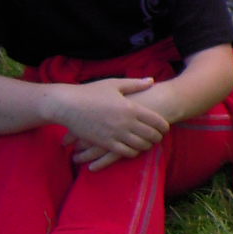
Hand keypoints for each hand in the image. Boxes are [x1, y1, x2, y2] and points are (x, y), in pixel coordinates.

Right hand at [50, 76, 168, 164]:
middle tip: (159, 137)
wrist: (67, 105)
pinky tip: (134, 150)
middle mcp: (126, 122)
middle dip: (158, 138)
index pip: (156, 121)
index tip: (165, 128)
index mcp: (131, 107)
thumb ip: (135, 84)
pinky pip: (126, 153)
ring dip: (147, 146)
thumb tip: (152, 81)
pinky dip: (133, 152)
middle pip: (151, 135)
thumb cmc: (90, 92)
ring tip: (148, 144)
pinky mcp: (105, 143)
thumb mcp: (114, 84)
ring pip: (140, 146)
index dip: (164, 127)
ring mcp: (116, 134)